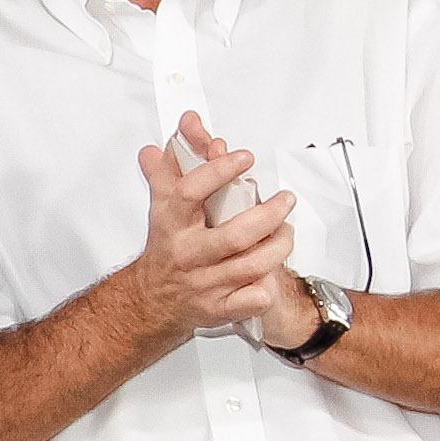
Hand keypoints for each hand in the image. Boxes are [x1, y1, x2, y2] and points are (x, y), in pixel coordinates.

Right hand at [124, 111, 297, 342]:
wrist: (153, 299)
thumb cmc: (167, 249)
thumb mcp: (164, 206)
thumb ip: (173, 168)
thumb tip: (178, 132)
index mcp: (171, 224)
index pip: (189, 192)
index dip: (217, 172)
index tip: (242, 157)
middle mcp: (187, 253)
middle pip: (233, 235)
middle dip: (268, 215)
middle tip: (285, 200)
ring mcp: (204, 283)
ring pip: (252, 266)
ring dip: (278, 246)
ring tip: (285, 231)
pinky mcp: (218, 308)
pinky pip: (253, 298)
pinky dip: (266, 286)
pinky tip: (268, 274)